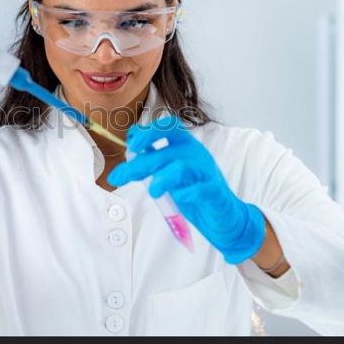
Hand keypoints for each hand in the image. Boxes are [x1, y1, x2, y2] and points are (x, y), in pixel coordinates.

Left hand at [107, 116, 265, 263]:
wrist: (224, 216)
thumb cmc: (194, 192)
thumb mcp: (170, 172)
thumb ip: (153, 160)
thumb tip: (129, 150)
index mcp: (185, 145)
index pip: (168, 127)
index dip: (147, 132)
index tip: (130, 145)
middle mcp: (196, 154)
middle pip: (165, 152)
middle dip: (139, 164)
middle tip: (119, 177)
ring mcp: (207, 172)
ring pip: (180, 168)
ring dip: (161, 179)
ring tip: (153, 192)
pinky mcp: (215, 192)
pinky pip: (199, 189)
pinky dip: (185, 194)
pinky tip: (178, 198)